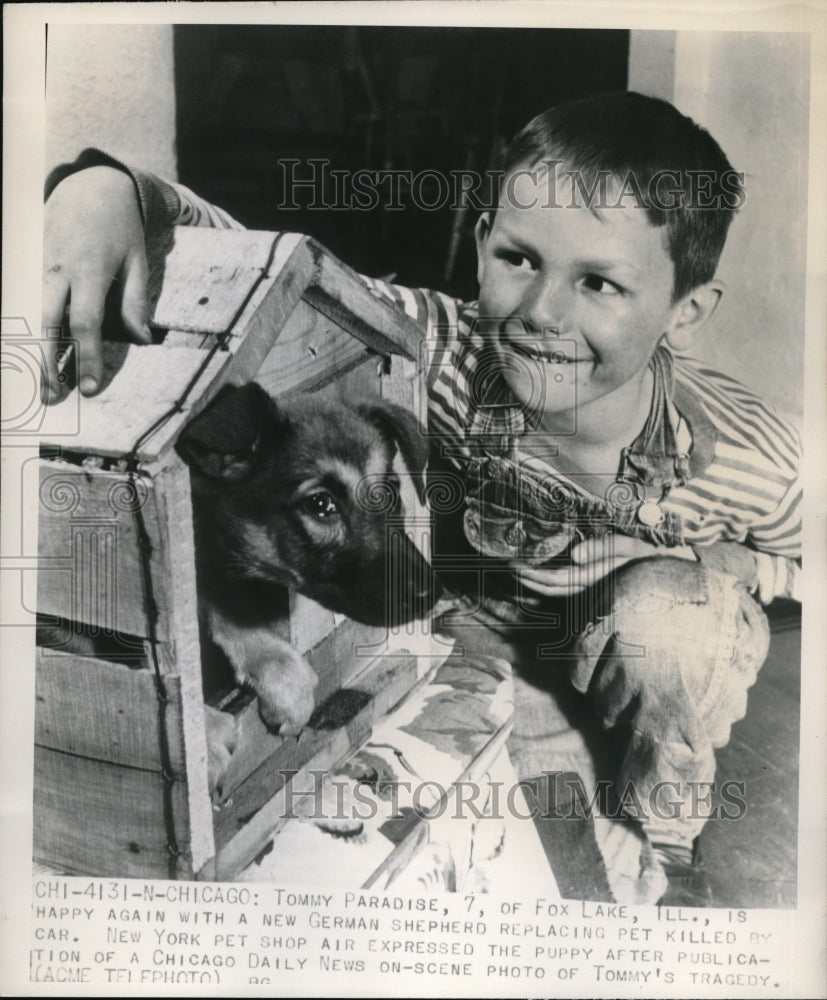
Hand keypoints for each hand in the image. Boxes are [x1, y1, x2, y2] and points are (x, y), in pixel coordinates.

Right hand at [42, 166, 150, 401]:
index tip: (90, 388)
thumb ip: (136, 302)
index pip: (86, 323)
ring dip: (35, 351)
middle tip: (54, 397)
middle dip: (50, 363)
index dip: (87, 357)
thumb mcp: (137, 260)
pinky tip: (31, 353)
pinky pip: (26, 300)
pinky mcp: (30, 262)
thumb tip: (142, 340)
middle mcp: (58, 269)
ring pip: (32, 314)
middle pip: (48, 323)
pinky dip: (28, 328)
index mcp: (89, 270)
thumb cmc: (120, 227)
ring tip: (42, 384)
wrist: (90, 186)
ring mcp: (39, 264)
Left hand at [511, 534, 697, 597]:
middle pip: (552, 588)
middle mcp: (594, 587)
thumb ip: (607, 548)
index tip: (511, 563)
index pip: (556, 581)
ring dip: (536, 580)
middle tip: (503, 563)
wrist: (682, 568)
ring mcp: (596, 588)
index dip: (532, 574)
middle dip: (527, 578)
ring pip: (559, 589)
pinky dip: (552, 580)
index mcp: (598, 577)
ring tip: (516, 567)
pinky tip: (540, 570)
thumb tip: (575, 555)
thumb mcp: (635, 545)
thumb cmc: (658, 554)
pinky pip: (570, 587)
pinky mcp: (600, 585)